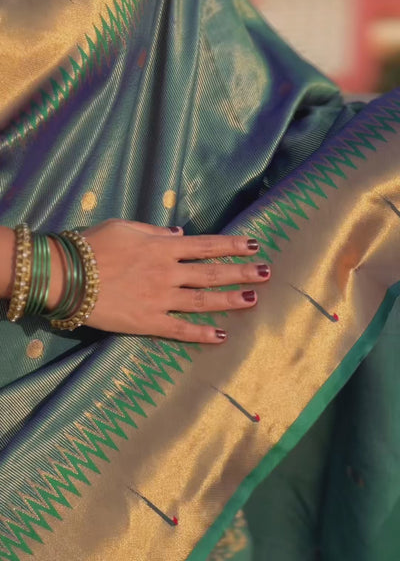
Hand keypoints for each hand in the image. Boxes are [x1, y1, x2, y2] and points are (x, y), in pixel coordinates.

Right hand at [73, 219, 270, 343]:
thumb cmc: (92, 245)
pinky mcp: (148, 322)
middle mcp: (168, 272)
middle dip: (242, 271)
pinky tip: (220, 336)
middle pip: (212, 272)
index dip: (231, 245)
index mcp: (163, 247)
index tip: (253, 244)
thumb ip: (155, 232)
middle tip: (267, 272)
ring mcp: (160, 299)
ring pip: (203, 300)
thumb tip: (180, 234)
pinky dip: (201, 333)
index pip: (206, 245)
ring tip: (253, 300)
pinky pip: (180, 329)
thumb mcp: (125, 227)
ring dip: (230, 300)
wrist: (67, 276)